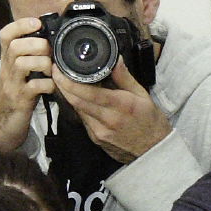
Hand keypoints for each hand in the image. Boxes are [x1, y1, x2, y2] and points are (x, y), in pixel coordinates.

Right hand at [0, 18, 55, 151]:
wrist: (2, 126)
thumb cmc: (16, 96)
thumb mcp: (20, 73)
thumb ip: (30, 57)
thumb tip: (51, 40)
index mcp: (7, 60)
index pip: (5, 35)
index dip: (20, 25)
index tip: (36, 22)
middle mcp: (6, 70)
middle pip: (15, 47)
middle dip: (37, 44)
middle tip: (50, 51)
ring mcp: (12, 85)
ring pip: (22, 64)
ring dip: (42, 63)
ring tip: (51, 70)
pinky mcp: (20, 100)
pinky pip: (34, 87)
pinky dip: (48, 84)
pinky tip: (53, 86)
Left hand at [52, 56, 170, 162]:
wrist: (154, 150)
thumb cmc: (151, 122)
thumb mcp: (143, 95)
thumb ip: (125, 78)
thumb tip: (115, 60)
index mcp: (120, 105)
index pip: (86, 92)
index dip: (68, 81)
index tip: (58, 70)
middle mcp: (107, 120)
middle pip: (76, 101)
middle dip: (62, 86)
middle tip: (56, 73)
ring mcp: (99, 132)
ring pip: (77, 110)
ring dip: (70, 96)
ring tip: (67, 83)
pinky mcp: (96, 139)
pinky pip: (83, 120)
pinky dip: (80, 108)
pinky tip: (82, 100)